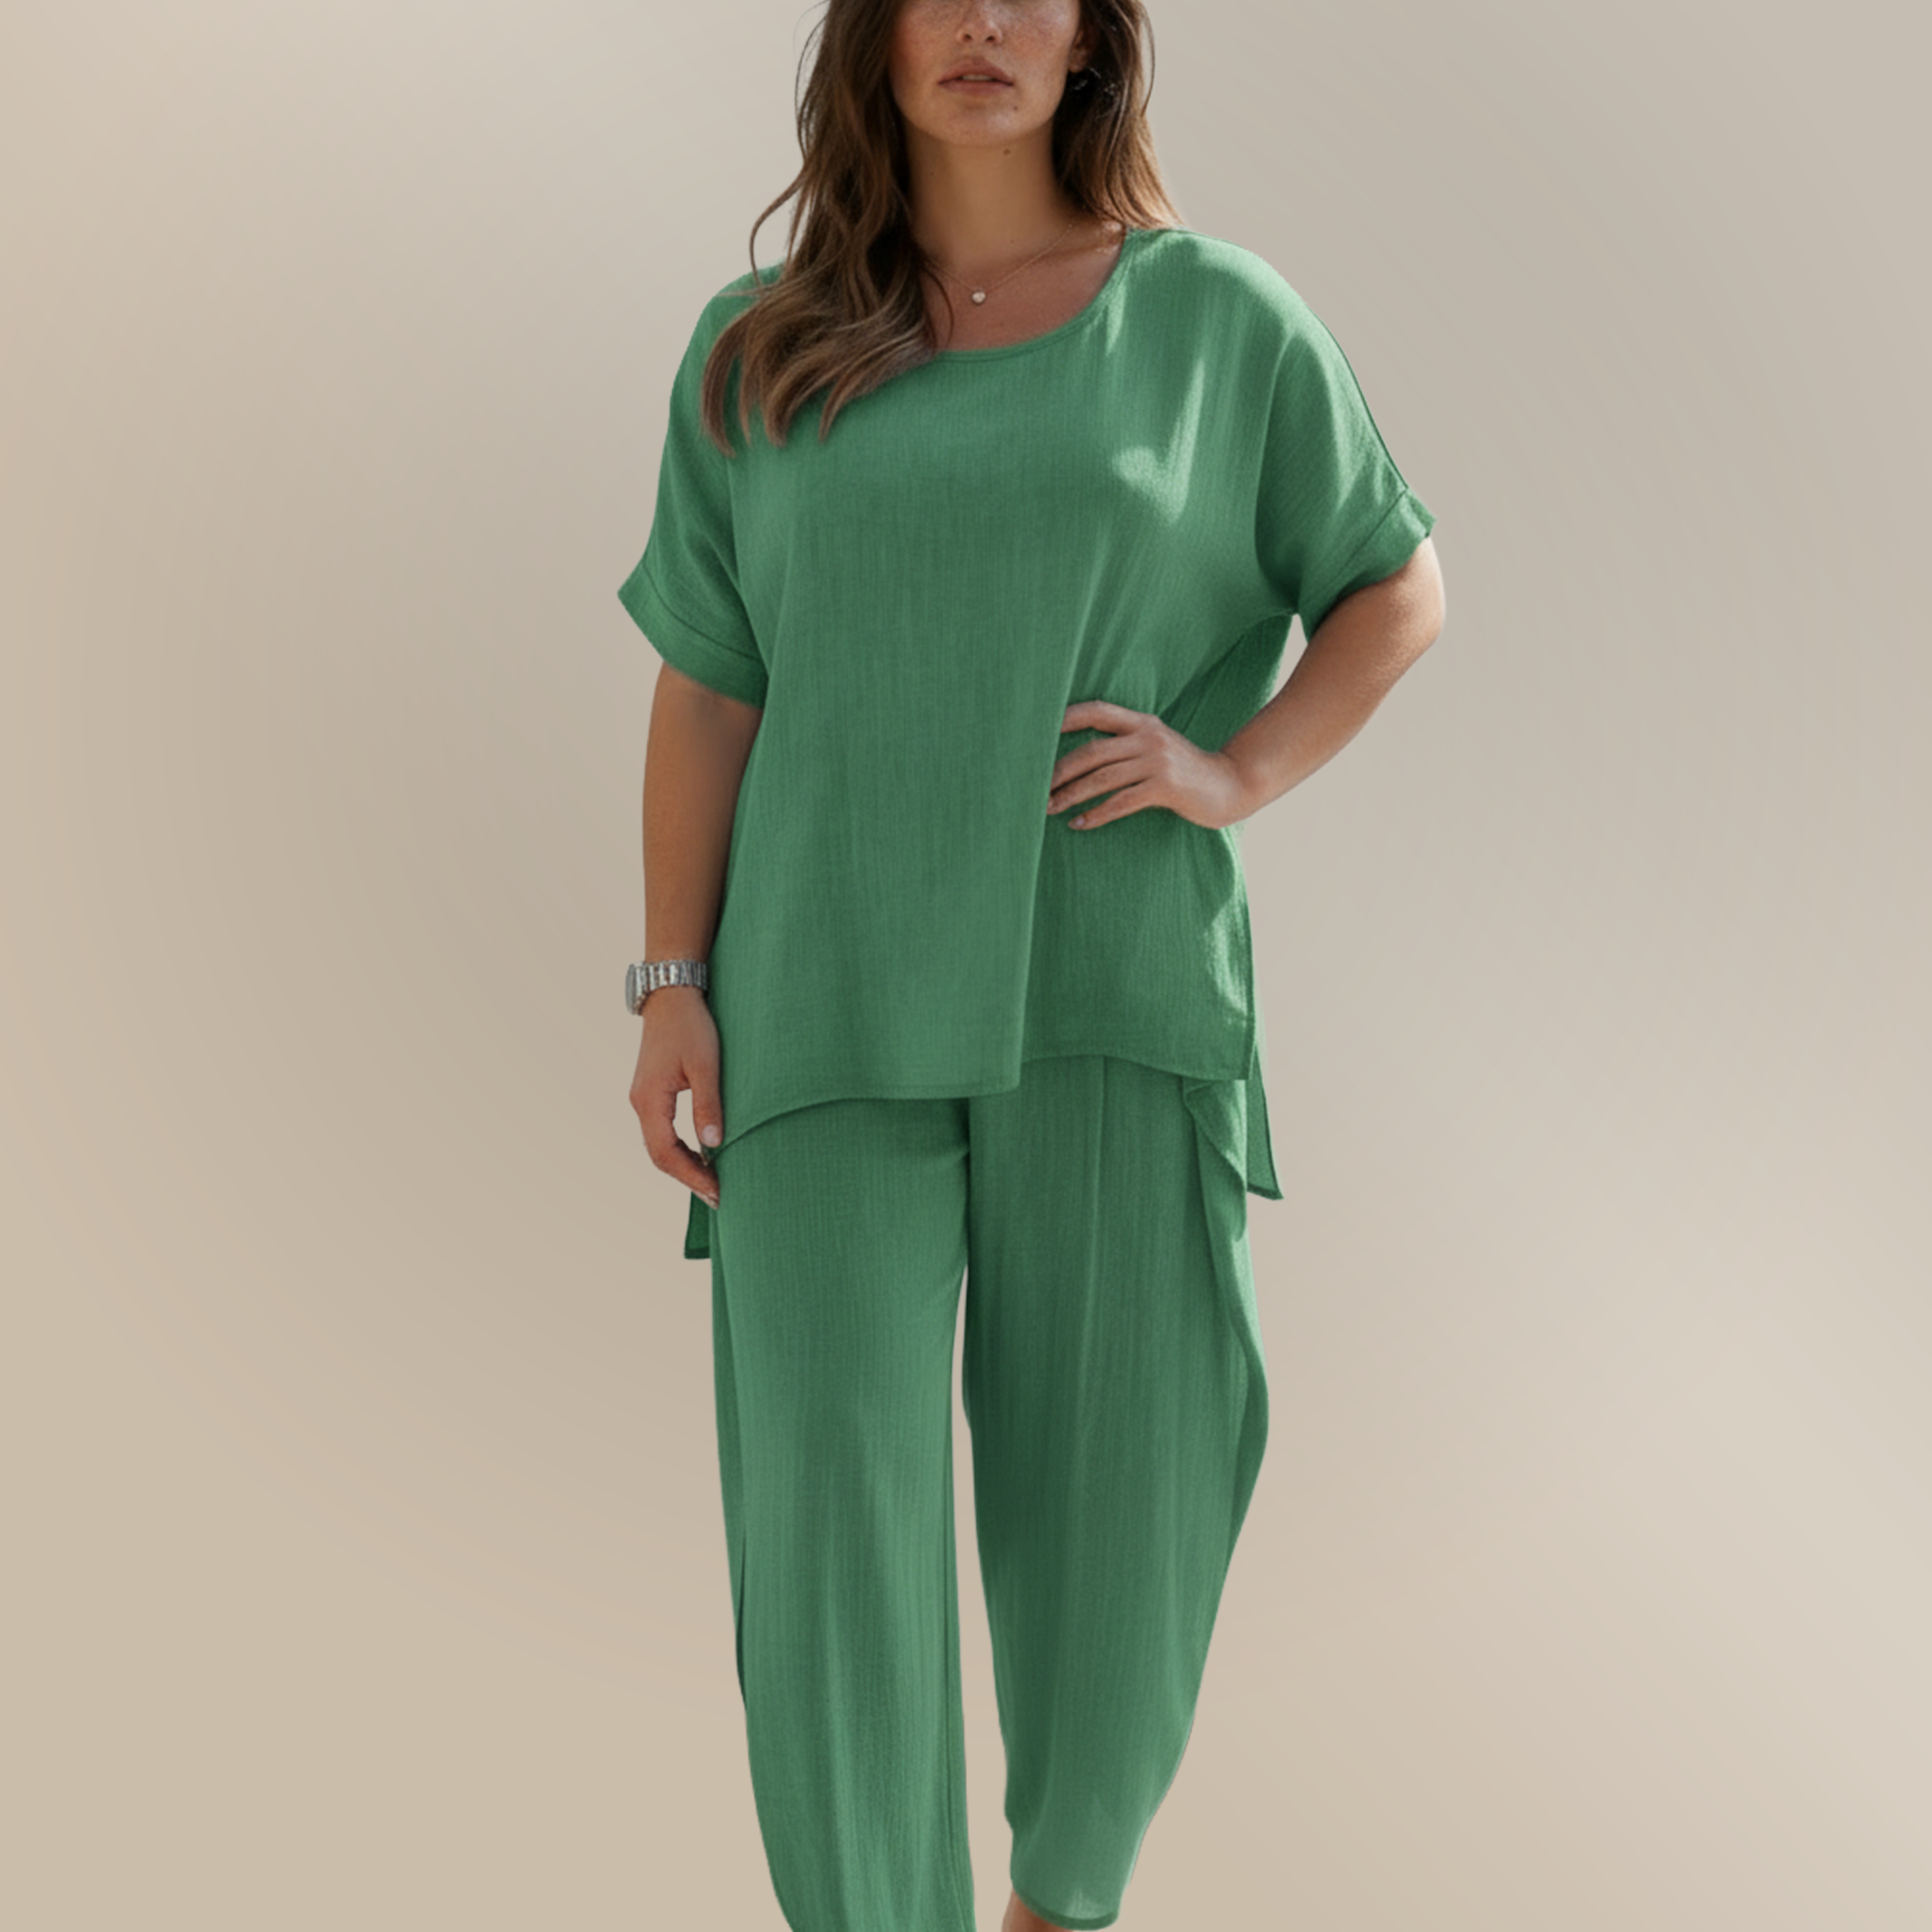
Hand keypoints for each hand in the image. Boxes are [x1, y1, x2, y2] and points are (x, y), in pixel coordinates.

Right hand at [630, 985, 722, 1209]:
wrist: (671, 995)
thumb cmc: (690, 1026)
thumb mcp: (705, 1064)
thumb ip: (707, 1105)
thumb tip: (713, 1144)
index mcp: (649, 1100)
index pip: (665, 1154)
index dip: (691, 1177)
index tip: (716, 1192)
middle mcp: (640, 1103)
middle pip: (659, 1156)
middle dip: (688, 1178)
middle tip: (718, 1195)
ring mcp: (643, 1098)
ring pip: (659, 1145)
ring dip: (684, 1165)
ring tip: (713, 1182)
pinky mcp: (651, 1092)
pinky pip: (662, 1132)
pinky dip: (680, 1149)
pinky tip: (702, 1155)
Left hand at [1046, 699, 1251, 832]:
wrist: (1229, 785)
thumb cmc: (1184, 770)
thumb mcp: (1156, 746)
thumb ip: (1126, 744)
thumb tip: (1081, 757)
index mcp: (1143, 722)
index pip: (1097, 711)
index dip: (1067, 718)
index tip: (1037, 733)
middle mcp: (1148, 737)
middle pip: (1092, 751)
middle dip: (1059, 771)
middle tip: (1035, 788)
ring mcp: (1157, 762)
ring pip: (1101, 779)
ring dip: (1070, 795)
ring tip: (1048, 808)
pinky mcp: (1165, 788)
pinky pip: (1120, 802)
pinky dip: (1096, 814)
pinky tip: (1079, 823)